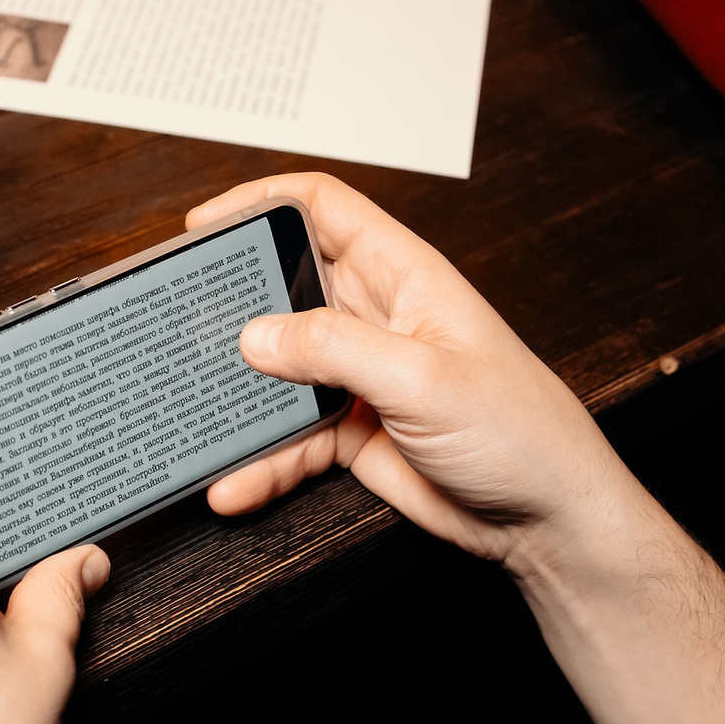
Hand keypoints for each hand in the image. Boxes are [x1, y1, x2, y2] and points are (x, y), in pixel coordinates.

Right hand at [198, 173, 637, 577]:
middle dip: (231, 306)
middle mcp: (376, 318)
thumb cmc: (520, 432)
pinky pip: (289, 439)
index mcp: (404, 277)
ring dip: (238, 396)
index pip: (324, 209)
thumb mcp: (422, 377)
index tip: (202, 226)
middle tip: (176, 325)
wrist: (547, 520)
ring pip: (277, 372)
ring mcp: (360, 377)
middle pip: (285, 289)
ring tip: (194, 415)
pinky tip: (234, 483)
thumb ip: (334, 348)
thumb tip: (254, 335)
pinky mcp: (352, 433)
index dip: (261, 204)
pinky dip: (260, 462)